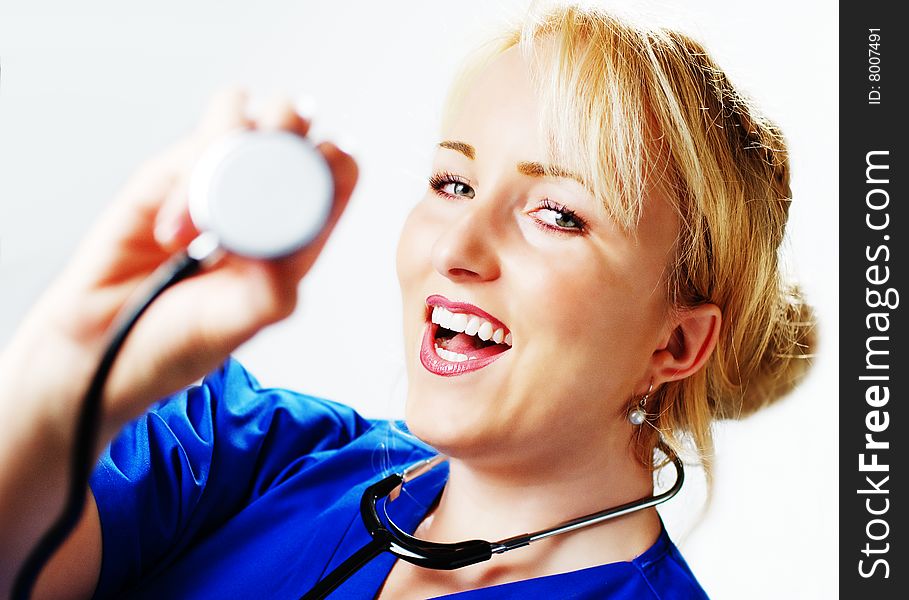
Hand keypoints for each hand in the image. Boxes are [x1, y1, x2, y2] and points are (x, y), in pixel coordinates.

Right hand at [8, 88, 357, 431]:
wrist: (100, 345)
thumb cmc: (176, 340)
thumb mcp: (233, 326)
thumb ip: (267, 296)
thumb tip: (283, 254)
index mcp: (296, 234)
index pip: (337, 173)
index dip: (336, 163)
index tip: (315, 181)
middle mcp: (260, 199)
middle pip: (296, 125)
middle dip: (289, 132)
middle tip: (263, 180)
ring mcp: (215, 179)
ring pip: (245, 111)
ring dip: (234, 143)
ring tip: (207, 218)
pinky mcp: (170, 173)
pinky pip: (192, 141)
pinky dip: (188, 177)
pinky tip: (173, 233)